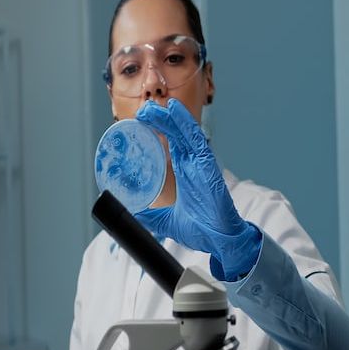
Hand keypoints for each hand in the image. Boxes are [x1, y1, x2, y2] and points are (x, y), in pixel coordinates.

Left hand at [134, 98, 260, 280]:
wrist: (220, 242)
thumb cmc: (202, 230)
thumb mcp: (166, 223)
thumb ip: (150, 218)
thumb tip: (129, 215)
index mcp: (184, 172)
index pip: (170, 143)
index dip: (157, 129)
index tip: (139, 121)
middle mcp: (192, 164)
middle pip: (175, 134)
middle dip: (160, 119)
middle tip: (142, 110)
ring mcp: (201, 164)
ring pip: (184, 132)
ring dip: (169, 117)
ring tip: (153, 107)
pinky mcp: (208, 167)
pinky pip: (197, 141)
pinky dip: (186, 124)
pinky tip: (175, 111)